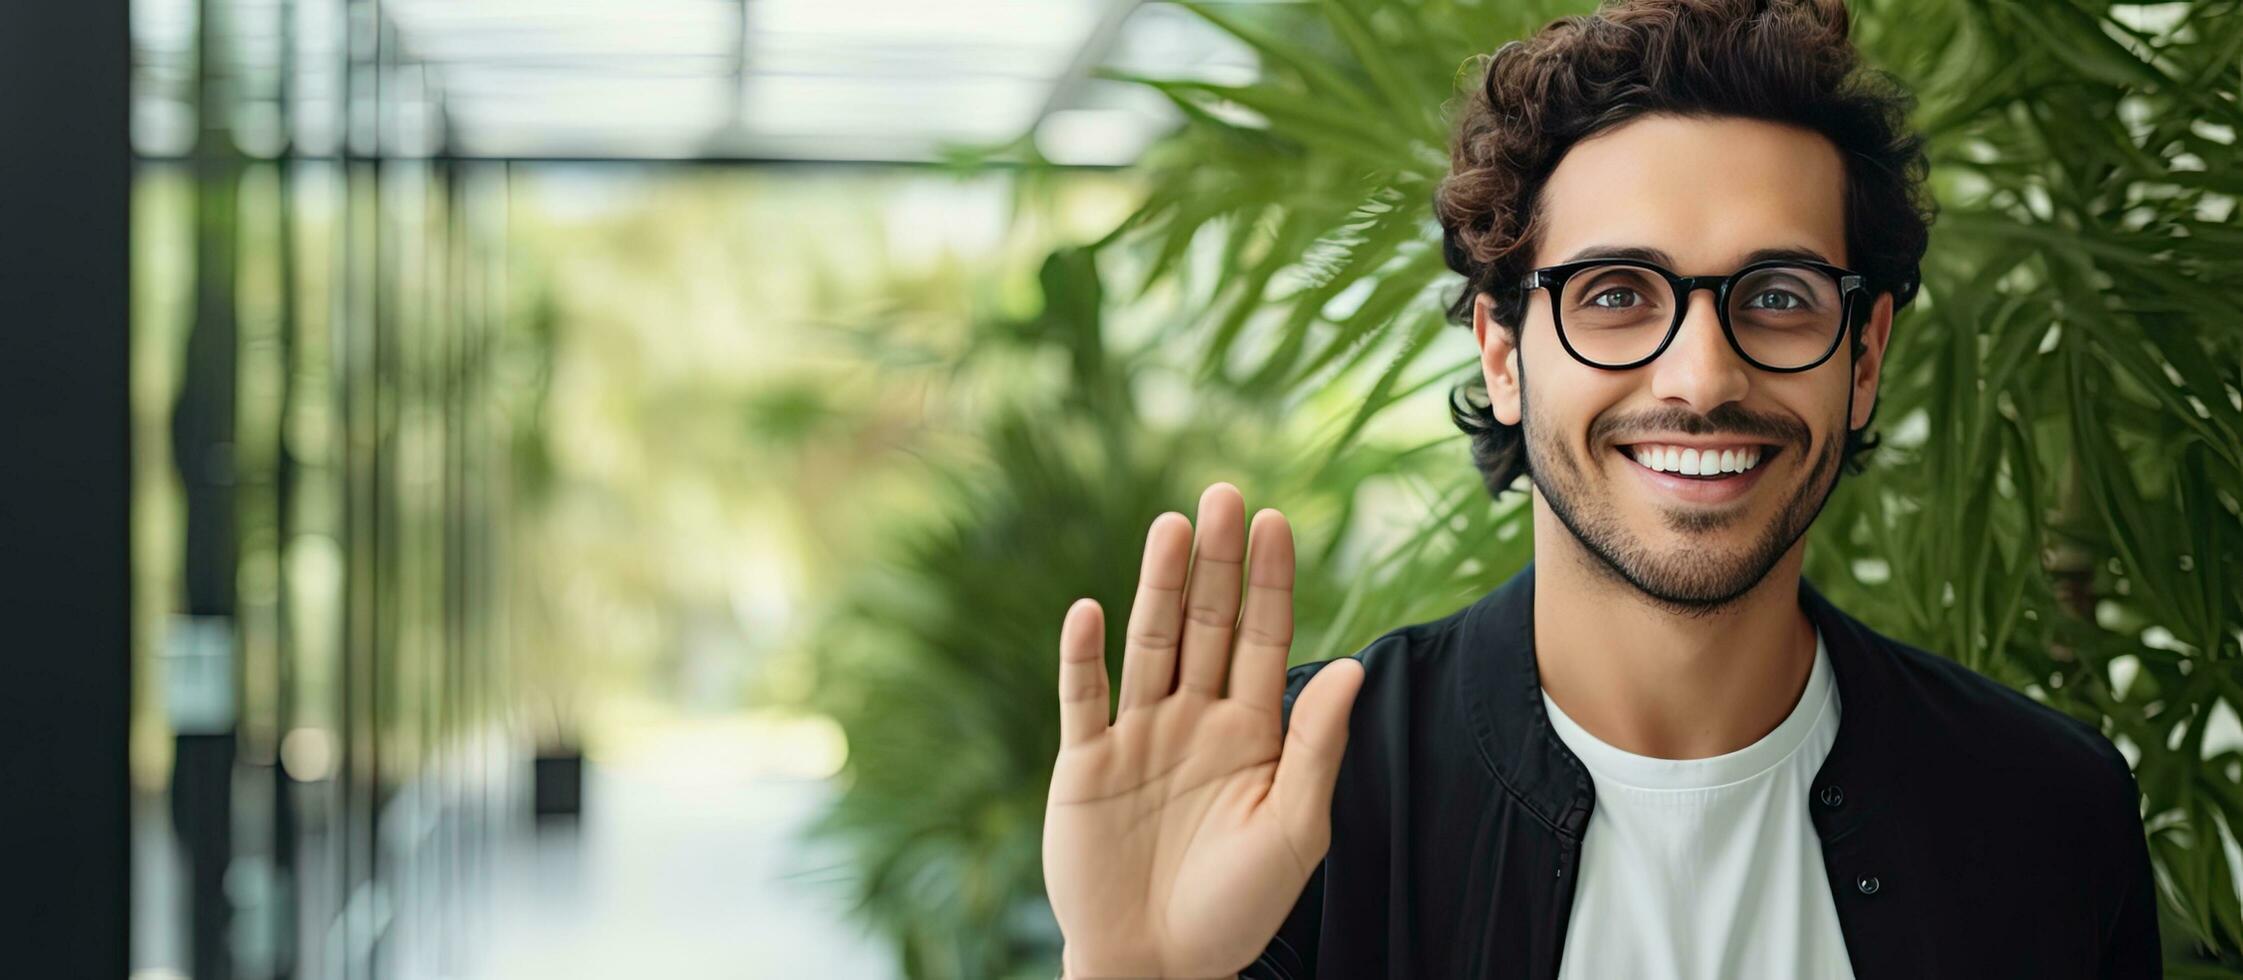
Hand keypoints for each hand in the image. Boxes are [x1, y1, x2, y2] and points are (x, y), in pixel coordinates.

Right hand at [1043, 483, 1364, 978]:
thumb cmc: (1237, 907)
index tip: (1277, 520)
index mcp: (1252, 731)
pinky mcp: (1087, 764)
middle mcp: (1195, 719)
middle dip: (1215, 562)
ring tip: (1170, 527)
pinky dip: (1083, 656)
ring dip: (1157, 585)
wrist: (1158, 967)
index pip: (1263, 637)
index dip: (1269, 580)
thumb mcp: (1293, 831)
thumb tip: (1350, 667)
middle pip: (1205, 623)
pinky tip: (1091, 610)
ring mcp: (1139, 736)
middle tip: (1223, 495)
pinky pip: (1084, 698)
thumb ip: (1317, 748)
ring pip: (1150, 644)